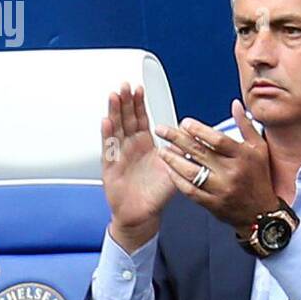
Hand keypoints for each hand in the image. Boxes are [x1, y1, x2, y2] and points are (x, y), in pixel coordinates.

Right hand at [102, 83, 174, 250]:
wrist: (142, 214)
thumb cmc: (156, 193)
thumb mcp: (173, 169)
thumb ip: (181, 153)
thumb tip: (193, 137)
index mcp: (145, 144)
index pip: (141, 118)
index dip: (139, 104)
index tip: (138, 88)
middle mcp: (131, 146)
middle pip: (126, 119)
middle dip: (125, 101)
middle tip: (125, 85)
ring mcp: (119, 155)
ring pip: (116, 129)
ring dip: (114, 112)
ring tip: (114, 96)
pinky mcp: (111, 167)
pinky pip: (109, 149)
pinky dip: (108, 135)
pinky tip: (107, 122)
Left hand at [153, 100, 279, 233]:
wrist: (261, 212)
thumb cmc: (259, 177)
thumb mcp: (259, 148)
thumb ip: (246, 125)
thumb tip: (236, 104)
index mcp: (243, 156)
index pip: (217, 140)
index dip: (198, 130)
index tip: (184, 123)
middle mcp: (232, 172)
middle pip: (199, 152)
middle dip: (176, 139)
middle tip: (162, 130)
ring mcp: (221, 189)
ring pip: (191, 172)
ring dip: (173, 160)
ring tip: (162, 150)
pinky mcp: (213, 204)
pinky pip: (190, 191)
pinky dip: (177, 180)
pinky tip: (170, 170)